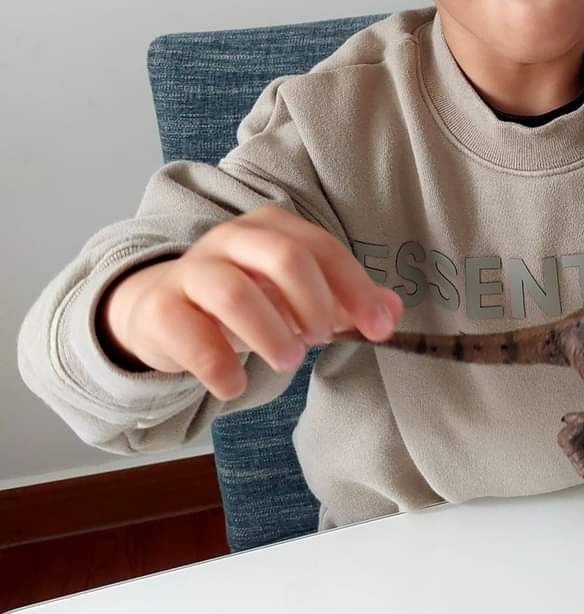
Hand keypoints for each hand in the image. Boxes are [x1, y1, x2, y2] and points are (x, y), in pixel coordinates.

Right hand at [99, 205, 404, 400]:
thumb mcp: (294, 294)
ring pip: (235, 293)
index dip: (356, 289)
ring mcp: (191, 271)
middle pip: (284, 257)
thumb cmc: (241, 300)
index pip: (322, 248)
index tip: (379, 329)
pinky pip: (192, 337)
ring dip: (272, 334)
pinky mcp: (160, 309)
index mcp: (270, 228)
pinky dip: (221, 368)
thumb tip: (392, 311)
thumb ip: (343, 301)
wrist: (160, 310)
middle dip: (314, 304)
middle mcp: (230, 240)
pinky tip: (235, 385)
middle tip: (320, 340)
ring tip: (287, 360)